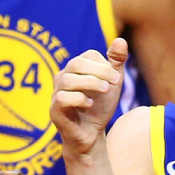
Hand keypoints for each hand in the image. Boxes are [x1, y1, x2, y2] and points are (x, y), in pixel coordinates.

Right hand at [50, 38, 128, 154]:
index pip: (88, 56)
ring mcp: (56, 93)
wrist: (91, 134)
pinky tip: (90, 104)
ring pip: (67, 80)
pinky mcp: (54, 110)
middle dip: (98, 71)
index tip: (116, 78)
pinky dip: (78, 99)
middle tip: (114, 82)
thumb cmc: (100, 107)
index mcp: (76, 69)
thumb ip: (116, 62)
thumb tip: (120, 40)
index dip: (104, 64)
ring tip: (104, 91)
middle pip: (76, 64)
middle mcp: (63, 77)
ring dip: (90, 83)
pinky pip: (61, 98)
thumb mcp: (112, 83)